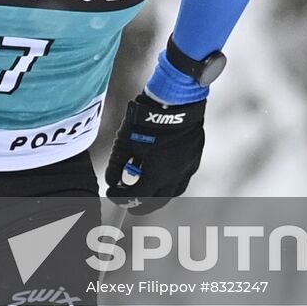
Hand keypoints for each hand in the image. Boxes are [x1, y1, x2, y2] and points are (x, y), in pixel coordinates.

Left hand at [104, 94, 204, 214]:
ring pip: (174, 190)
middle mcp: (175, 175)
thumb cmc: (145, 122)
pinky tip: (162, 172)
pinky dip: (171, 179)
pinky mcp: (195, 157)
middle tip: (131, 203)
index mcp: (157, 175)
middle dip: (142, 204)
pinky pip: (183, 176)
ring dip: (159, 193)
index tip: (112, 193)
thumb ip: (116, 165)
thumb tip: (112, 181)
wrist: (174, 102)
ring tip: (148, 189)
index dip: (121, 198)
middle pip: (158, 200)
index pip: (137, 197)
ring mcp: (188, 166)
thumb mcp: (124, 142)